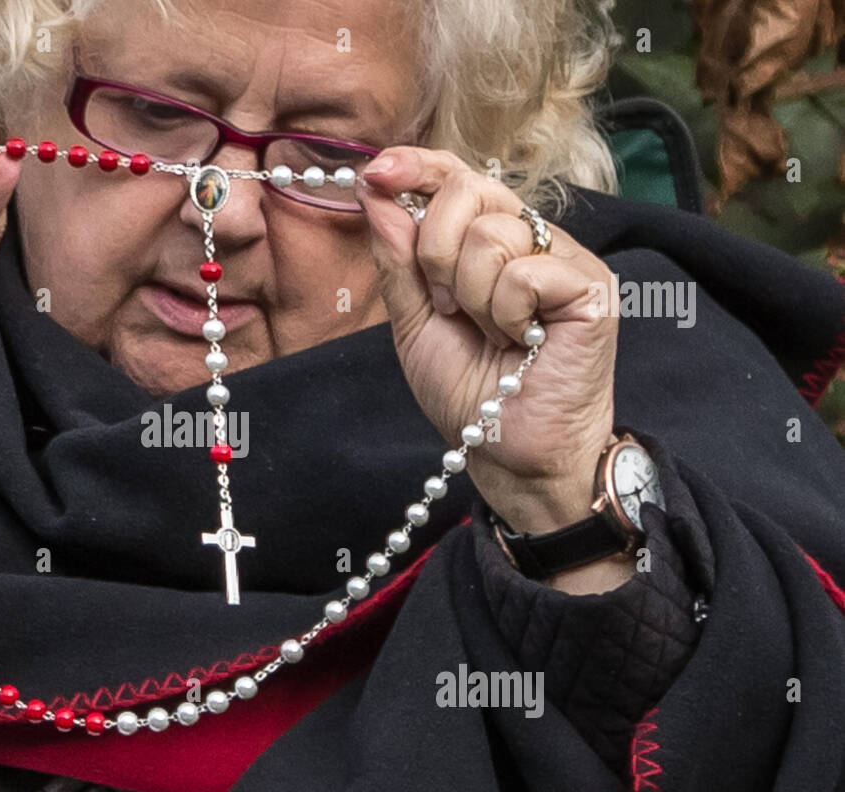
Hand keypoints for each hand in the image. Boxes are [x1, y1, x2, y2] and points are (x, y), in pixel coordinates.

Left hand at [358, 147, 618, 537]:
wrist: (507, 452)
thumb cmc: (469, 392)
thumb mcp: (415, 320)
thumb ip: (398, 258)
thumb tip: (374, 190)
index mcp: (491, 242)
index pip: (457, 177)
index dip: (418, 166)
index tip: (377, 172)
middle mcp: (532, 239)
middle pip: (468, 192)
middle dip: (435, 254)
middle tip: (451, 308)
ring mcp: (566, 259)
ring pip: (492, 233)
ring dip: (471, 295)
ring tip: (492, 333)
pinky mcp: (590, 287)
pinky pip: (525, 270)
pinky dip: (506, 312)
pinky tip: (521, 340)